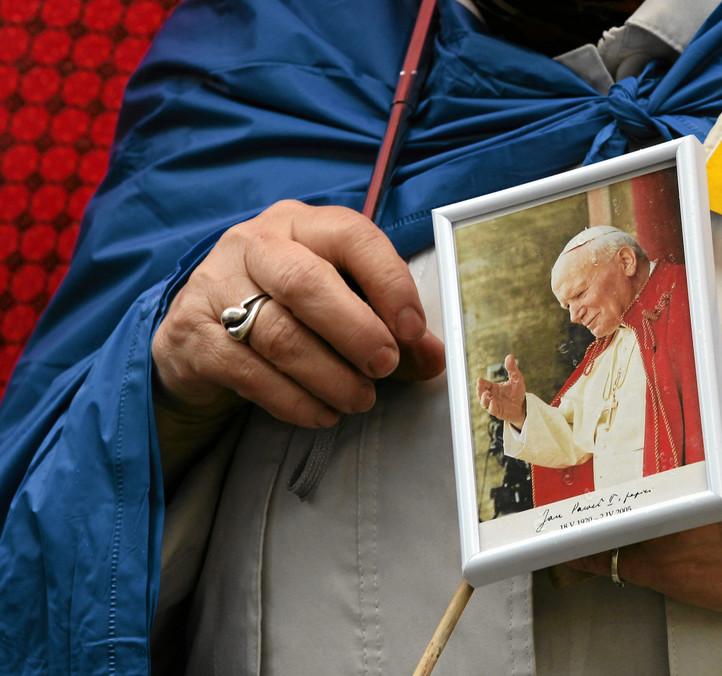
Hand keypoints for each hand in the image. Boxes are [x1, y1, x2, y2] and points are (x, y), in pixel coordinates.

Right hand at [152, 200, 444, 476]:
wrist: (200, 334)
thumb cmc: (288, 310)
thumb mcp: (342, 304)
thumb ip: (392, 328)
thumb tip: (435, 357)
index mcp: (303, 224)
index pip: (352, 236)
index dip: (389, 282)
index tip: (414, 329)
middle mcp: (256, 244)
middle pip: (307, 282)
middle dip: (356, 331)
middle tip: (386, 366)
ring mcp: (216, 285)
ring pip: (278, 333)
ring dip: (329, 375)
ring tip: (359, 399)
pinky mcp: (192, 333)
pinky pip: (248, 371)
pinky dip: (293, 400)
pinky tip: (321, 413)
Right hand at [475, 354, 526, 427]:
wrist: (523, 406)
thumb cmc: (518, 392)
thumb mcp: (517, 379)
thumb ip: (512, 369)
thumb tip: (509, 355)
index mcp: (493, 387)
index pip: (484, 384)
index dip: (481, 382)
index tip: (480, 379)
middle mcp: (491, 396)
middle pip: (481, 393)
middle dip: (479, 389)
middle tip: (479, 385)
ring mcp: (493, 404)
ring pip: (484, 402)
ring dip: (483, 398)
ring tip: (486, 394)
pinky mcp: (498, 412)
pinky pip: (492, 410)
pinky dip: (491, 406)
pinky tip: (493, 401)